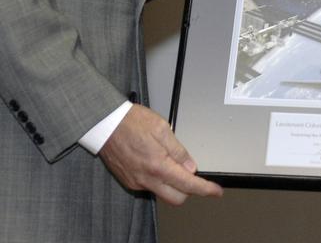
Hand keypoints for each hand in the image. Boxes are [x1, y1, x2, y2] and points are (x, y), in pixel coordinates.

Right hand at [98, 104, 223, 203]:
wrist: (105, 123)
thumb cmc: (131, 122)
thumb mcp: (161, 128)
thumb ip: (178, 150)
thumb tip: (190, 166)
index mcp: (157, 165)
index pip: (188, 184)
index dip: (205, 189)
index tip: (216, 191)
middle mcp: (146, 178)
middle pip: (176, 198)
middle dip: (189, 190)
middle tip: (192, 174)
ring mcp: (136, 181)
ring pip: (162, 193)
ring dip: (172, 185)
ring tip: (170, 162)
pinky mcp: (129, 181)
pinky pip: (149, 187)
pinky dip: (158, 180)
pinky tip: (156, 163)